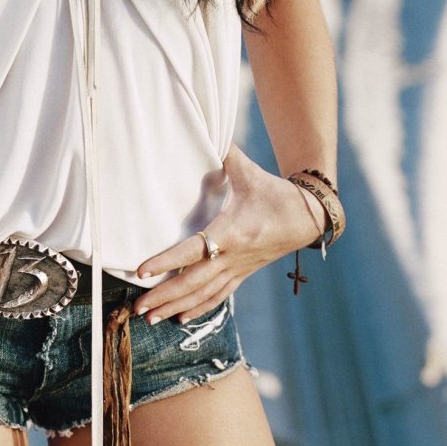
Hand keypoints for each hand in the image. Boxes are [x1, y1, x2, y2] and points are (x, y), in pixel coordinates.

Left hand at [131, 143, 328, 323]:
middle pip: (193, 282)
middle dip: (164, 296)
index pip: (193, 249)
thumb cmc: (275, 192)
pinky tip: (180, 318)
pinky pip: (218, 297)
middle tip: (137, 307)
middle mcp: (233, 256)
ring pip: (203, 295)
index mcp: (232, 231)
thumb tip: (203, 127)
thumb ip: (224, 153)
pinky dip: (198, 309)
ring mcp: (238, 269)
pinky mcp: (243, 275)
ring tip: (150, 318)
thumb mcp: (249, 171)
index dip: (167, 261)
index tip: (142, 270)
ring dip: (175, 307)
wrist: (309, 216)